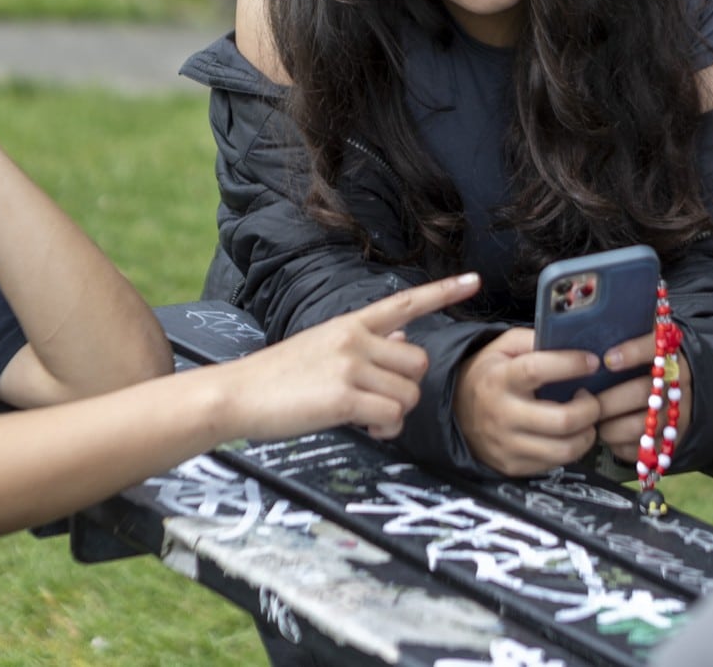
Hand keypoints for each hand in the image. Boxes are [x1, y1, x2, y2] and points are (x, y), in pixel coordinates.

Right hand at [225, 274, 480, 442]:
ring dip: (395, 416)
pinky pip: (392, 418)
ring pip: (409, 395)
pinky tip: (362, 429)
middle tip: (378, 403)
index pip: (405, 303)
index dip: (443, 292)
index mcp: (350, 324)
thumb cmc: (278, 376)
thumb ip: (363, 343)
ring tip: (365, 419)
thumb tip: (398, 339)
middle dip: (406, 389)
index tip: (474, 281)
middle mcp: (354, 339)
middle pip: (419, 364)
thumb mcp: (322, 346)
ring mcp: (350, 366)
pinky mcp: (345, 397)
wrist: (238, 394)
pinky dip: (384, 431)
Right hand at [454, 328, 603, 476]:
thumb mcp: (502, 347)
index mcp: (498, 378)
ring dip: (586, 434)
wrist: (455, 411)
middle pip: (562, 420)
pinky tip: (567, 435)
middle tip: (591, 399)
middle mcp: (502, 414)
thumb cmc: (488, 375)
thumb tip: (568, 341)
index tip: (591, 361)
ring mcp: (507, 444)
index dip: (570, 365)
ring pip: (565, 449)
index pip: (537, 370)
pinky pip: (554, 463)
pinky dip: (570, 449)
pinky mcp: (512, 465)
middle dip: (590, 409)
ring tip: (585, 420)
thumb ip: (531, 340)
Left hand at [595, 331, 693, 461]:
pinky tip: (606, 433)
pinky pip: (642, 449)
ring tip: (590, 417)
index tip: (608, 360)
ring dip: (608, 425)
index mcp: (671, 353)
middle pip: (640, 393)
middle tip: (583, 399)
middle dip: (607, 400)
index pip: (653, 349)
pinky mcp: (674, 441)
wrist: (696, 386)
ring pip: (639, 426)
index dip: (631, 353)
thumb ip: (631, 320)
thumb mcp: (650, 335)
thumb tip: (597, 306)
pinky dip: (619, 444)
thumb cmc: (655, 358)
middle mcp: (679, 385)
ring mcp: (679, 415)